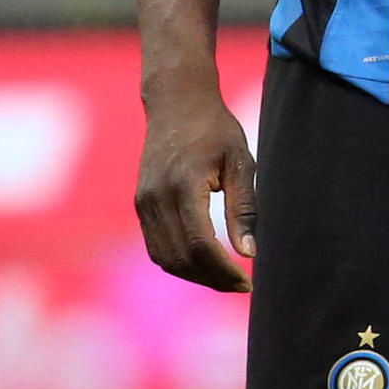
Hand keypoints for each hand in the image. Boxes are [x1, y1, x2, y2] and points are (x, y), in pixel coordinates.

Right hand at [134, 81, 256, 291]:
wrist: (176, 102)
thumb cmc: (216, 129)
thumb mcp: (241, 162)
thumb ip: (244, 208)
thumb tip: (248, 253)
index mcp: (183, 185)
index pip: (199, 245)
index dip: (223, 271)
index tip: (248, 282)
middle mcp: (156, 198)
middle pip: (180, 258)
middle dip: (211, 279)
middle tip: (241, 285)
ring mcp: (143, 203)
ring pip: (164, 258)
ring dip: (194, 275)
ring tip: (225, 278)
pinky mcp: (140, 204)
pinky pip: (156, 246)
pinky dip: (178, 262)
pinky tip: (204, 262)